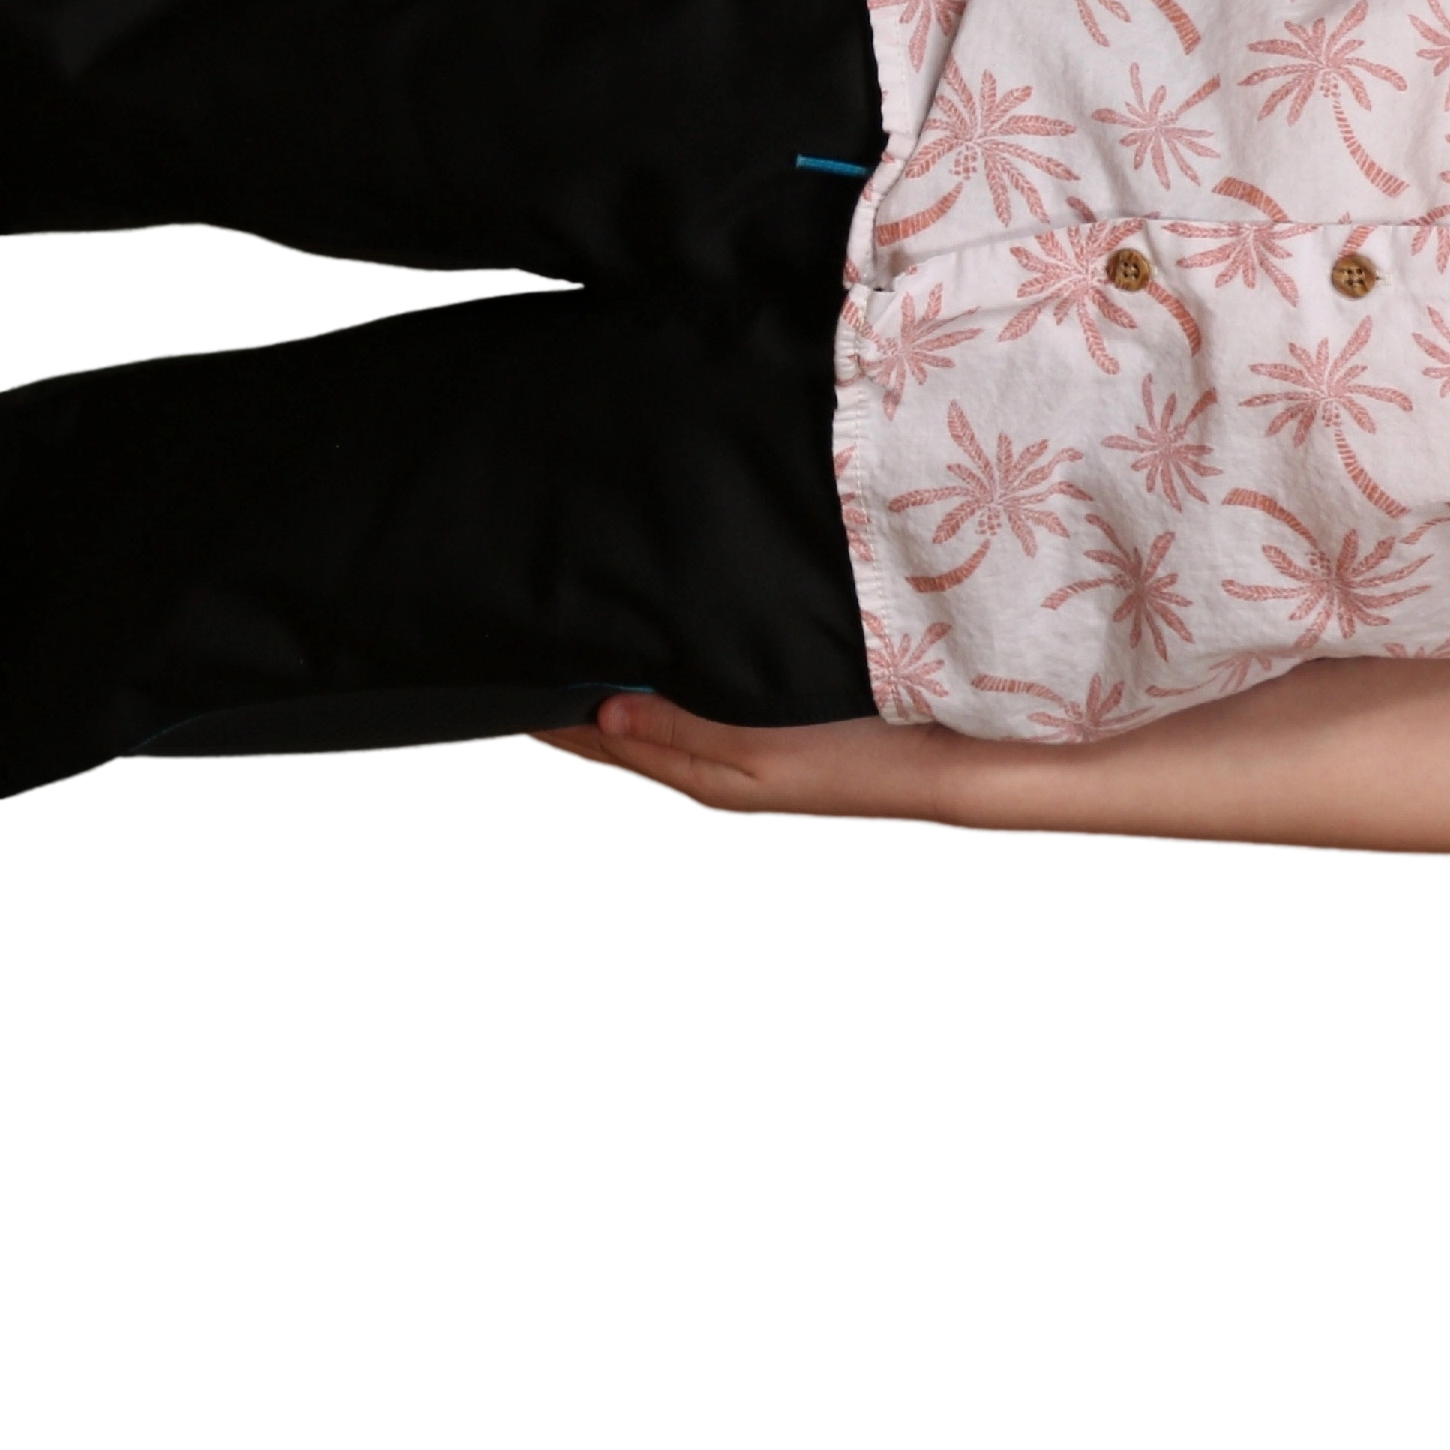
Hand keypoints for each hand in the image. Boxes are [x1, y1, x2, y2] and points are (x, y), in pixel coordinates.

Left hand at [530, 690, 964, 826]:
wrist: (936, 763)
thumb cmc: (853, 756)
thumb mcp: (754, 741)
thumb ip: (678, 727)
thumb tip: (603, 713)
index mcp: (702, 773)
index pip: (610, 744)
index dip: (561, 719)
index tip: (513, 689)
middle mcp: (717, 769)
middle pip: (628, 739)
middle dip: (580, 712)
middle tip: (531, 677)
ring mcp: (746, 756)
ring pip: (660, 727)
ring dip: (620, 703)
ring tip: (581, 675)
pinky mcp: (771, 739)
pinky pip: (695, 719)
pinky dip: (663, 701)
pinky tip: (664, 683)